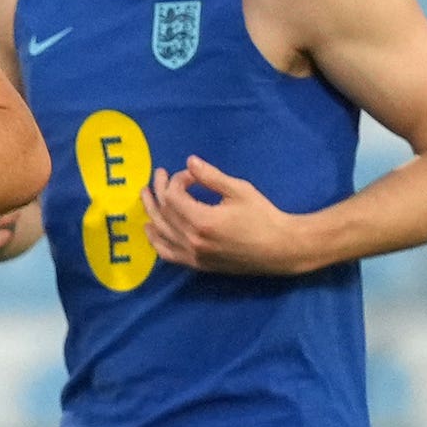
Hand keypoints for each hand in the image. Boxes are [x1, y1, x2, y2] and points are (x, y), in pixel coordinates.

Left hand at [143, 156, 316, 275]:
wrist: (280, 248)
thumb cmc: (263, 216)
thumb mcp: (240, 191)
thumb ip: (212, 177)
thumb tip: (190, 161)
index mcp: (203, 221)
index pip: (173, 197)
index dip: (177, 181)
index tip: (190, 174)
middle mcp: (192, 240)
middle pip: (164, 213)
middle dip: (160, 190)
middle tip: (159, 174)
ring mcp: (193, 255)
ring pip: (161, 233)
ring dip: (151, 212)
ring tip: (146, 196)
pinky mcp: (197, 265)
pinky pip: (167, 253)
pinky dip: (156, 240)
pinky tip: (151, 228)